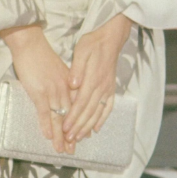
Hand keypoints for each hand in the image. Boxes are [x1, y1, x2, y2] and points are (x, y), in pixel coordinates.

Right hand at [0, 24, 74, 153]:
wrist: (30, 43)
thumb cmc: (41, 55)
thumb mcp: (58, 69)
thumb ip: (64, 83)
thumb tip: (65, 96)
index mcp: (69, 83)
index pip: (76, 107)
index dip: (80, 122)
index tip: (83, 136)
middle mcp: (63, 88)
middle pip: (70, 115)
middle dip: (72, 134)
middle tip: (73, 150)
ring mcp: (52, 90)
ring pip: (58, 117)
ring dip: (60, 135)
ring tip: (62, 149)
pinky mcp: (39, 91)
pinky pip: (44, 111)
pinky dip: (46, 124)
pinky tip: (48, 136)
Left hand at [63, 14, 131, 141]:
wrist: (111, 38)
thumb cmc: (93, 43)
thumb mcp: (81, 51)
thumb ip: (77, 69)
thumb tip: (72, 85)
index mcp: (93, 79)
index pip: (81, 103)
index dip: (73, 117)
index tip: (65, 128)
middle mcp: (102, 87)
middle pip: (89, 111)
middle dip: (78, 126)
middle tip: (69, 139)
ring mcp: (108, 89)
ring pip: (98, 112)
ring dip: (88, 126)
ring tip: (80, 137)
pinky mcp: (111, 88)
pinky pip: (108, 107)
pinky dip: (102, 118)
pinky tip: (97, 127)